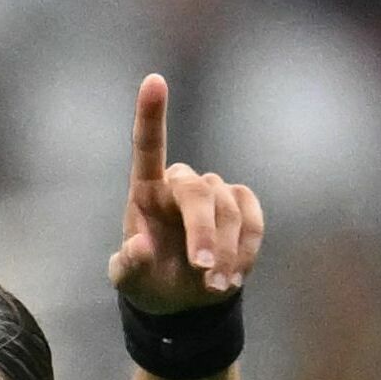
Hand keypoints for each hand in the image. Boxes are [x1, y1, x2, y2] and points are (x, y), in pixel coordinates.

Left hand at [110, 76, 262, 314]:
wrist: (183, 298)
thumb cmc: (149, 280)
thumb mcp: (129, 280)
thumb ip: (128, 265)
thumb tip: (138, 245)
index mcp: (145, 191)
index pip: (148, 145)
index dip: (151, 114)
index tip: (154, 81)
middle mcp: (179, 183)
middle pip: (198, 191)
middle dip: (204, 233)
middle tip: (203, 274)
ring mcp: (213, 193)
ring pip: (229, 210)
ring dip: (226, 253)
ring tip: (215, 287)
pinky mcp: (241, 206)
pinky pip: (252, 218)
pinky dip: (247, 249)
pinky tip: (234, 276)